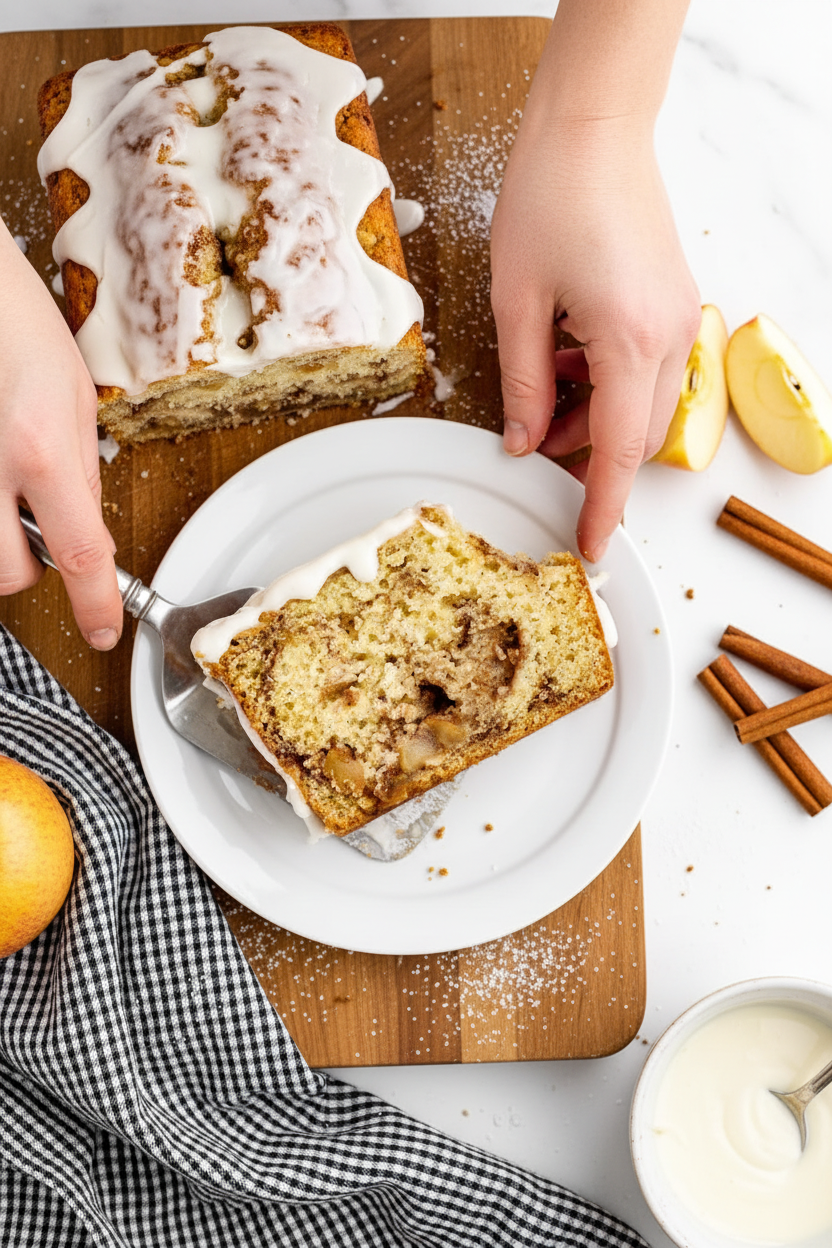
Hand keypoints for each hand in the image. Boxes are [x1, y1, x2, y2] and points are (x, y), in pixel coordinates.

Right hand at [0, 219, 121, 648]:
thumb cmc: (12, 321)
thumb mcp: (73, 394)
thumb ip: (80, 469)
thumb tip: (83, 525)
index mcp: (39, 448)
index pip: (80, 553)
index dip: (96, 603)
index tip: (103, 629)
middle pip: (9, 573)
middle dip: (29, 564)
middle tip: (32, 520)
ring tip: (2, 486)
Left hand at [491, 115, 700, 561]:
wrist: (594, 127)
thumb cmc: (550, 196)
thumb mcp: (515, 301)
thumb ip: (523, 384)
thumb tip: (523, 442)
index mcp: (629, 342)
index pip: (617, 452)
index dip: (601, 507)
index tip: (592, 546)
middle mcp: (667, 336)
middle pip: (634, 436)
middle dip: (587, 457)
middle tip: (536, 453)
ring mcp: (677, 317)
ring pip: (641, 405)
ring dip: (594, 417)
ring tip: (544, 391)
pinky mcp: (672, 302)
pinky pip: (645, 368)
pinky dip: (607, 383)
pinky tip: (567, 357)